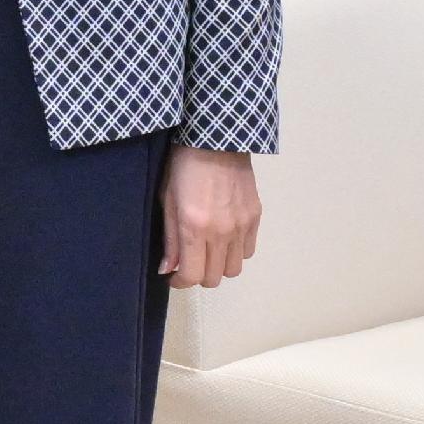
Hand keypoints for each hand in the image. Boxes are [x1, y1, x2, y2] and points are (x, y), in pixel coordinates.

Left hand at [160, 145, 260, 288]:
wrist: (216, 141)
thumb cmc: (183, 167)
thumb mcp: (167, 202)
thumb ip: (170, 239)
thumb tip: (168, 268)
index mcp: (195, 227)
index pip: (193, 275)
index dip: (180, 282)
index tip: (174, 277)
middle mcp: (222, 232)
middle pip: (215, 278)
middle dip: (199, 276)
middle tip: (189, 263)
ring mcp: (242, 226)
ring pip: (234, 269)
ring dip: (219, 266)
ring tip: (207, 251)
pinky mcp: (256, 217)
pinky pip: (248, 251)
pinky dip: (235, 252)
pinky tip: (223, 238)